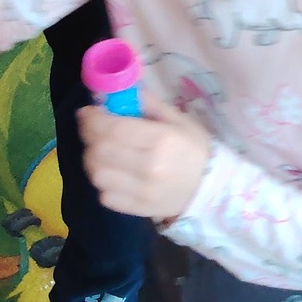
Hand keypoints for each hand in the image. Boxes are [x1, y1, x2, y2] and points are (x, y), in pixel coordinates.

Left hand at [80, 99, 211, 220]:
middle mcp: (149, 167)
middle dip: (88, 136)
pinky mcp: (139, 210)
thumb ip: (150, 104)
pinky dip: (102, 183)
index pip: (113, 129)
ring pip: (98, 175)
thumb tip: (122, 91)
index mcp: (161, 140)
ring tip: (100, 151)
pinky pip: (105, 197)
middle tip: (91, 129)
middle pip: (100, 151)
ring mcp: (143, 192)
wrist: (214, 189)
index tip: (87, 112)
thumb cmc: (196, 149)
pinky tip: (112, 173)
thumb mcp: (179, 120)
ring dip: (92, 160)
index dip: (92, 119)